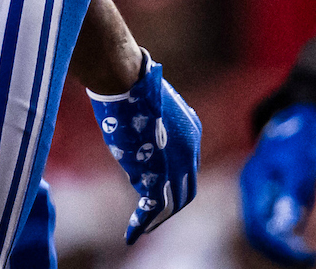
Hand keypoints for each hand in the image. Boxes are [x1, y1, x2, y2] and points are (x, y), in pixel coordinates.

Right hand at [90, 56, 200, 243]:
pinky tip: (132, 234)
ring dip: (154, 218)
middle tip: (151, 220)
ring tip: (139, 227)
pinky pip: (153, 208)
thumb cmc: (128, 85)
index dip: (172, 185)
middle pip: (184, 191)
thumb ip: (152, 128)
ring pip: (170, 202)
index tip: (155, 193)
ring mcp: (177, 163)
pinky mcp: (160, 173)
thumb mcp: (148, 107)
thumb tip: (141, 140)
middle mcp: (190, 150)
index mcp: (191, 132)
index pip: (187, 169)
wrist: (124, 80)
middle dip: (168, 207)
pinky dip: (142, 224)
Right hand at [239, 104, 315, 266]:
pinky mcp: (282, 190)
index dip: (279, 246)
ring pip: (271, 228)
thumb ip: (290, 194)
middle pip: (260, 231)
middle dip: (282, 249)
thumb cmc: (303, 134)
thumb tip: (285, 227)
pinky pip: (283, 220)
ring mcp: (268, 190)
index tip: (305, 256)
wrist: (309, 108)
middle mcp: (256, 189)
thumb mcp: (298, 164)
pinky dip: (295, 234)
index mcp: (253, 182)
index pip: (257, 227)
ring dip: (288, 245)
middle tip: (311, 258)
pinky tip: (312, 241)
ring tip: (314, 254)